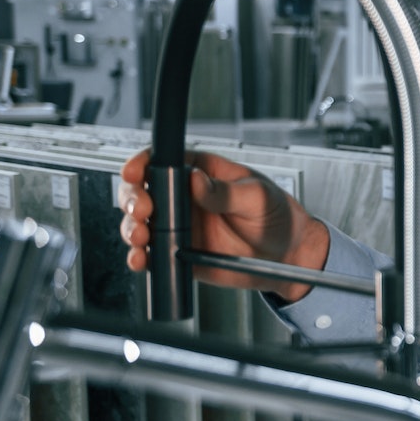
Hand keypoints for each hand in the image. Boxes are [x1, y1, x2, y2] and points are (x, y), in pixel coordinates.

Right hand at [119, 148, 329, 300]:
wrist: (288, 255)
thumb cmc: (277, 216)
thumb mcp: (257, 198)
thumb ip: (226, 191)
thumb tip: (197, 180)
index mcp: (202, 173)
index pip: (163, 161)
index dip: (142, 164)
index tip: (135, 172)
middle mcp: (183, 198)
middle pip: (142, 191)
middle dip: (132, 199)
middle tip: (143, 211)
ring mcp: (178, 226)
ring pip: (139, 223)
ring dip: (131, 229)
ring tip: (141, 237)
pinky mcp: (177, 252)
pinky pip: (152, 254)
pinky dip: (140, 257)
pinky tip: (142, 259)